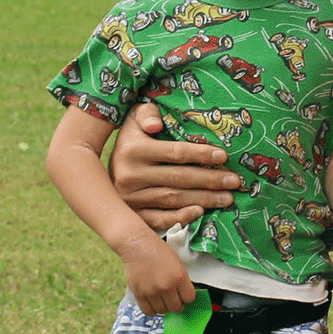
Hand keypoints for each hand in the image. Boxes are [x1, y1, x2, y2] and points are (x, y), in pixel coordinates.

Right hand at [111, 102, 241, 230]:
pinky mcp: (132, 214)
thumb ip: (147, 114)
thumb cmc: (130, 139)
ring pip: (173, 200)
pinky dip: (181, 217)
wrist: (98, 170)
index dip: (201, 154)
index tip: (224, 156)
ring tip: (227, 198)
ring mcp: (130, 198)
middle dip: (210, 180)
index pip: (175, 153)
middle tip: (234, 181)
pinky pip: (159, 219)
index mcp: (132, 150)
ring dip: (204, 200)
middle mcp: (129, 176)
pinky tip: (200, 212)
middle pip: (178, 179)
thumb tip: (157, 124)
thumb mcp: (134, 119)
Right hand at [121, 235, 194, 314]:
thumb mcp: (177, 262)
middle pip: (176, 308)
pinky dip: (152, 309)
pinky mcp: (139, 294)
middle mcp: (166, 286)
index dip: (187, 297)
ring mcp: (152, 291)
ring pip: (163, 311)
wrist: (137, 244)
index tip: (184, 294)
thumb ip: (182, 279)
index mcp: (179, 276)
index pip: (189, 298)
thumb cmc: (157, 250)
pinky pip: (148, 311)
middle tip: (173, 298)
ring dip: (164, 307)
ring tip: (162, 299)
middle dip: (177, 304)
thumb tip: (184, 295)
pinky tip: (153, 302)